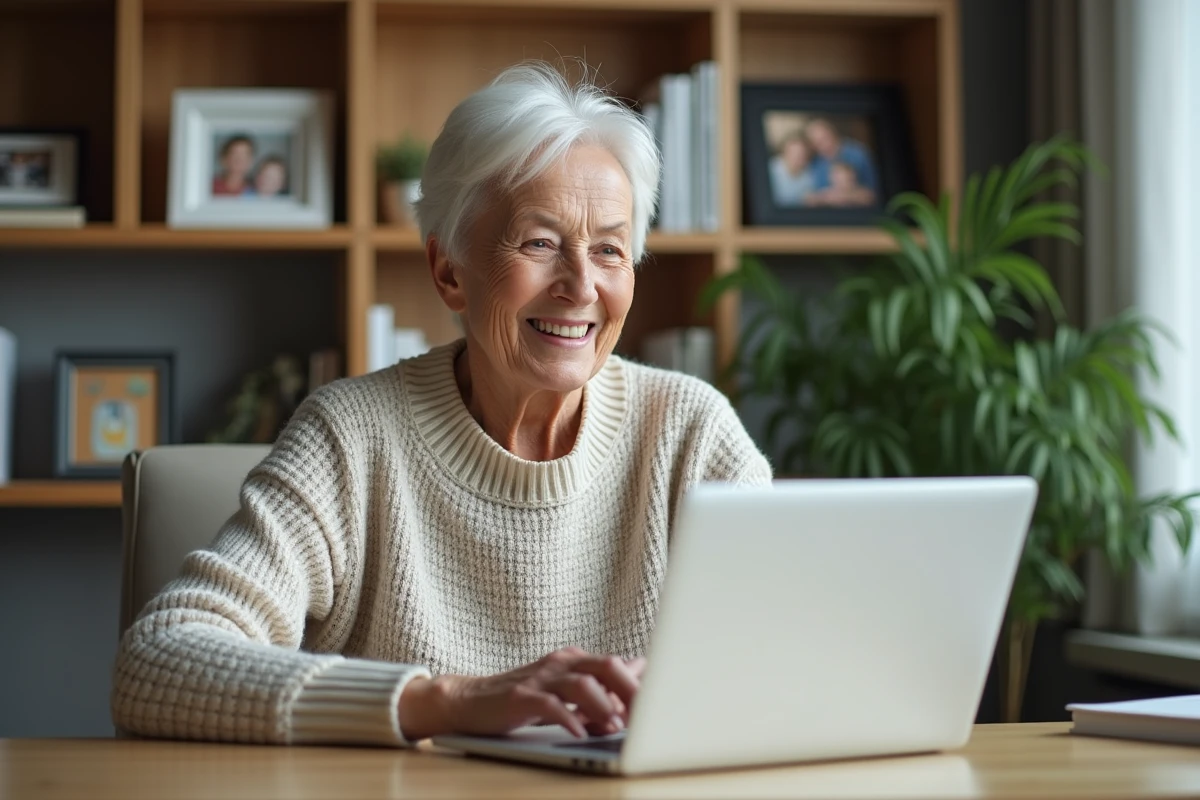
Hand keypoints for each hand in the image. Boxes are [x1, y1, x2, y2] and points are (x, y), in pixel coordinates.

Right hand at [399, 647, 645, 740]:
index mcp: (575, 660)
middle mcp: (561, 663)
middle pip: (605, 666)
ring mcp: (540, 677)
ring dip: (603, 706)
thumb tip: (640, 670)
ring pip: (581, 682)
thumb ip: (600, 681)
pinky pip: (549, 704)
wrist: (469, 700)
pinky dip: (567, 717)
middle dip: (631, 691)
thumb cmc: (522, 697)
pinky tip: (579, 732)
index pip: (617, 665)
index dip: (641, 687)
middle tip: (648, 716)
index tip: (660, 708)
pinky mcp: (520, 696)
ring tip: (615, 727)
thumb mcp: (565, 687)